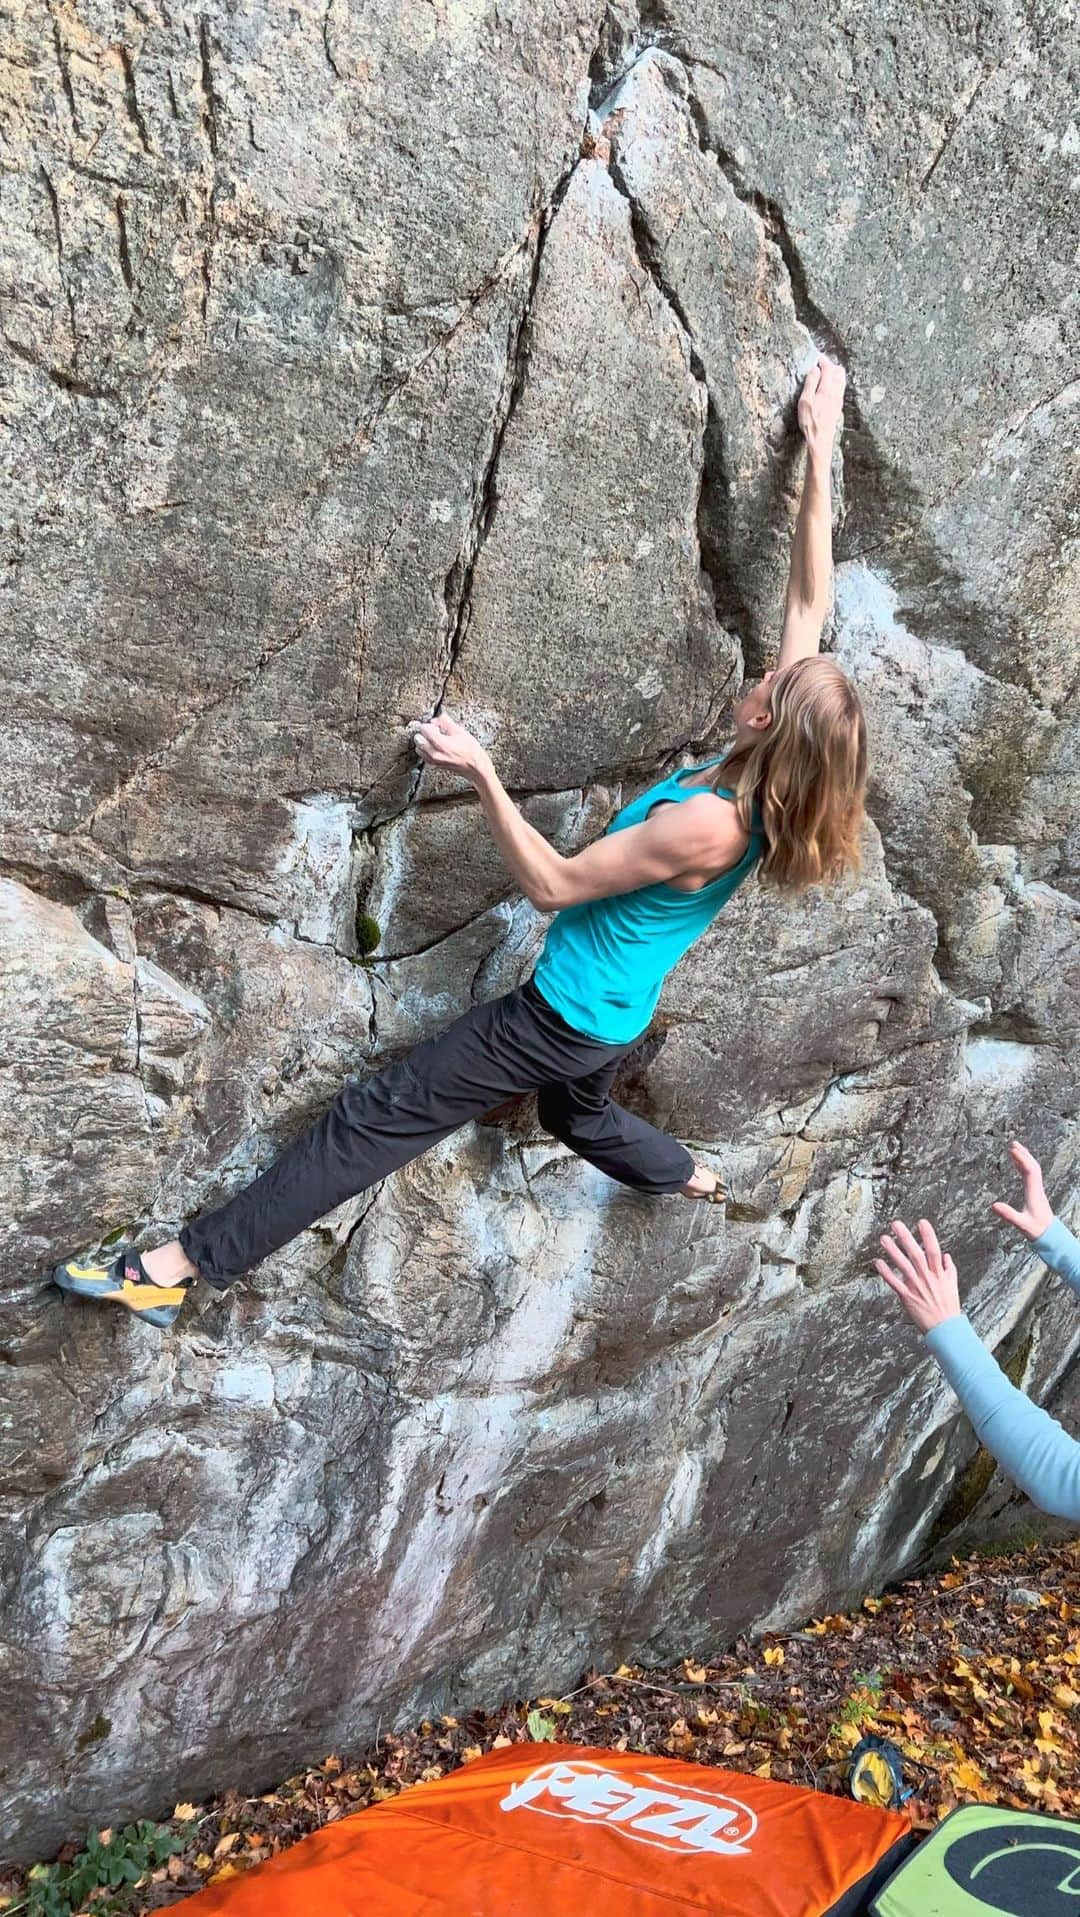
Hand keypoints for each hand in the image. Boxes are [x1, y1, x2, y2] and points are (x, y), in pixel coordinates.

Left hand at [410, 713, 491, 783]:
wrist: (474, 767)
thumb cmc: (470, 750)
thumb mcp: (460, 731)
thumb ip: (445, 722)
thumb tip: (435, 719)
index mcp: (440, 743)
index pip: (423, 729)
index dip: (430, 725)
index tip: (436, 726)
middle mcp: (433, 753)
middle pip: (418, 738)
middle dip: (424, 733)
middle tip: (435, 731)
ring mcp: (433, 760)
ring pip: (418, 747)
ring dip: (424, 741)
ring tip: (436, 740)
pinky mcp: (433, 764)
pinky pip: (423, 755)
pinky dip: (426, 749)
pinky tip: (436, 747)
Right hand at [797, 354, 845, 462]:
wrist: (820, 439)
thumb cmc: (811, 422)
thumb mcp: (805, 401)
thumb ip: (811, 383)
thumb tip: (815, 369)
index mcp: (828, 388)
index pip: (828, 367)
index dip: (822, 359)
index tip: (816, 356)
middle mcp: (836, 392)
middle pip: (839, 371)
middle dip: (830, 365)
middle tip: (819, 365)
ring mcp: (839, 399)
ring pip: (840, 380)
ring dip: (833, 374)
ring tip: (822, 375)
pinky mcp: (838, 406)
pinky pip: (839, 388)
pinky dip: (834, 382)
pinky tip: (825, 388)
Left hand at [875, 1217, 960, 1333]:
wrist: (945, 1328)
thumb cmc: (949, 1307)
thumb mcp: (953, 1285)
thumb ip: (949, 1269)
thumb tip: (945, 1256)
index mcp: (939, 1274)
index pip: (934, 1250)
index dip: (928, 1236)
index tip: (922, 1222)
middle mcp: (927, 1278)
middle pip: (916, 1254)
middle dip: (906, 1238)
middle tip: (896, 1224)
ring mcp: (916, 1287)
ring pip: (903, 1266)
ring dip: (893, 1251)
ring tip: (884, 1238)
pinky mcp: (907, 1297)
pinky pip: (894, 1283)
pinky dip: (886, 1273)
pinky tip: (878, 1262)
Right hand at [992, 1139, 1053, 1241]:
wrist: (1050, 1235)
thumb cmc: (1036, 1230)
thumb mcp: (1021, 1224)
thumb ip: (1008, 1215)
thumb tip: (993, 1205)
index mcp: (1034, 1193)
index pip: (1029, 1171)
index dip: (1021, 1159)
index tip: (1012, 1150)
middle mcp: (1037, 1189)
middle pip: (1033, 1166)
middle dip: (1024, 1154)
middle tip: (1013, 1143)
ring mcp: (1037, 1190)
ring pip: (1033, 1169)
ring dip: (1025, 1158)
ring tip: (1015, 1148)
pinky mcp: (1036, 1193)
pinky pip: (1031, 1175)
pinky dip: (1024, 1166)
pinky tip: (1018, 1164)